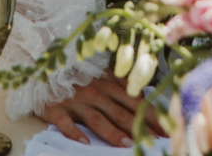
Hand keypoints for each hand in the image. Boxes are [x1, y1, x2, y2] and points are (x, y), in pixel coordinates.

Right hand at [38, 68, 163, 146]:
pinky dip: (75, 132)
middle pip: (120, 112)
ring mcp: (76, 101)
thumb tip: (145, 96)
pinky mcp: (57, 108)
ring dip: (113, 132)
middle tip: (156, 142)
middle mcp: (95, 91)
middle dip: (139, 127)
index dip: (152, 114)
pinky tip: (84, 142)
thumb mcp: (101, 75)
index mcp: (109, 83)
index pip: (135, 101)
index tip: (168, 128)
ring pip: (98, 118)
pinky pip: (66, 122)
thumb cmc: (76, 74)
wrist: (43, 67)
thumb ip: (121, 85)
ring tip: (127, 145)